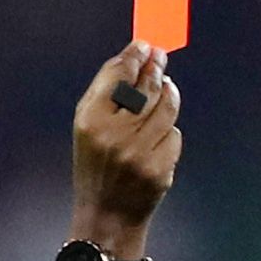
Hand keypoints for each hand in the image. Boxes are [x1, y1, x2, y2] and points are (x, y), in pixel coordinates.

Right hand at [72, 42, 182, 253]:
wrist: (107, 215)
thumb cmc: (96, 164)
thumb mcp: (87, 127)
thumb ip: (107, 93)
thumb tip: (134, 58)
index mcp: (91, 120)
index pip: (119, 76)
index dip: (135, 57)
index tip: (145, 45)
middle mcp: (115, 135)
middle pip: (147, 88)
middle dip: (156, 68)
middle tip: (160, 57)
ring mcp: (140, 154)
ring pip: (167, 109)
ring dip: (169, 94)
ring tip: (166, 87)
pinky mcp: (160, 169)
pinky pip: (173, 135)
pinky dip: (168, 130)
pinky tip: (158, 134)